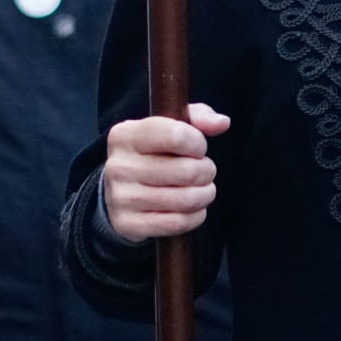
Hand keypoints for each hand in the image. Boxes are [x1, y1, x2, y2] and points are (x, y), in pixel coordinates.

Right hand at [102, 103, 230, 241]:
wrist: (121, 190)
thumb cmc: (155, 151)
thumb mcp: (172, 125)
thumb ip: (200, 117)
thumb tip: (222, 123)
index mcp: (125, 135)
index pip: (176, 135)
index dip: (198, 143)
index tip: (198, 148)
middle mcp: (118, 166)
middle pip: (186, 171)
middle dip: (207, 171)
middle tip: (206, 171)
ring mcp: (120, 197)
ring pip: (185, 199)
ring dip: (205, 194)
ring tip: (204, 189)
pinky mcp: (128, 224)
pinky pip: (177, 223)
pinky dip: (195, 216)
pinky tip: (194, 208)